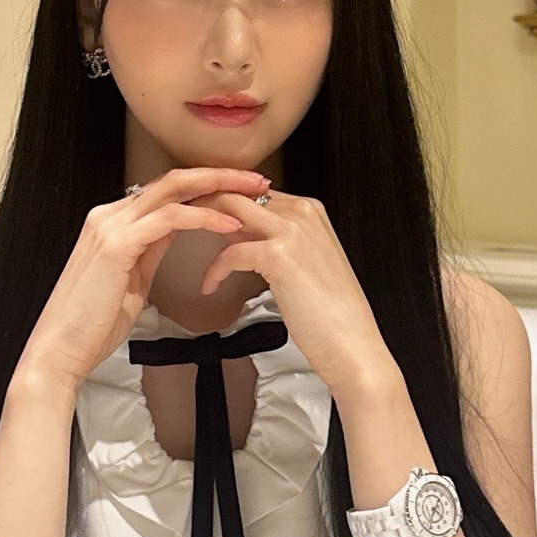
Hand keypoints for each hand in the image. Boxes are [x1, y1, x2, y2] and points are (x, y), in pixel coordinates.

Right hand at [16, 169, 266, 398]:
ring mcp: (110, 226)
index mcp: (113, 222)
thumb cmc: (92, 325)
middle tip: (257, 180)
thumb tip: (177, 234)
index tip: (241, 190)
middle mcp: (109, 215)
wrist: (59, 350)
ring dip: (218, 188)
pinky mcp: (116, 244)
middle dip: (220, 175)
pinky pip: (168, 219)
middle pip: (174, 180)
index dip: (207, 185)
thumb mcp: (130, 279)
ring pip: (173, 190)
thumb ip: (149, 251)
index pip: (167, 190)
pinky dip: (202, 217)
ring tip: (252, 194)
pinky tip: (227, 225)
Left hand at [196, 189, 399, 402]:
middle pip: (239, 191)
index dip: (225, 201)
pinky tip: (210, 285)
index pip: (256, 191)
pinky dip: (214, 270)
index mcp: (312, 211)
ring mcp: (291, 231)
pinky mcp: (278, 256)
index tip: (203, 214)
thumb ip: (279, 242)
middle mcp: (302, 213)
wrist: (353, 345)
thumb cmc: (333, 315)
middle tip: (183, 222)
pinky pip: (230, 253)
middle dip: (206, 204)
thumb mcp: (308, 264)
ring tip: (186, 244)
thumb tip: (240, 235)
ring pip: (229, 209)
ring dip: (202, 225)